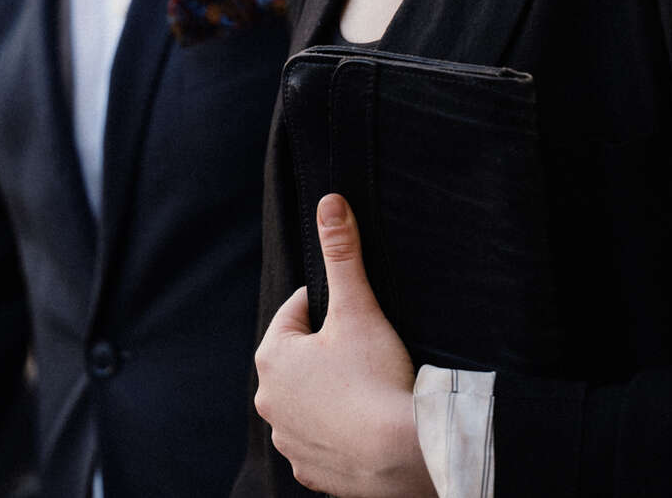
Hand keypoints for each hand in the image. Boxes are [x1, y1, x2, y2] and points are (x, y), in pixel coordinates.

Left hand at [254, 194, 436, 497]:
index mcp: (272, 357)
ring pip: (308, 402)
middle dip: (327, 351)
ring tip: (366, 389)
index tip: (356, 312)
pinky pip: (320, 442)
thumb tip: (329, 202)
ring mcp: (288, 439)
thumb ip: (341, 253)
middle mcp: (269, 401)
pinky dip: (338, 433)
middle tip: (366, 351)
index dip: (329, 306)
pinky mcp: (310, 469)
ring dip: (329, 394)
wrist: (402, 453)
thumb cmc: (376, 378)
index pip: (297, 313)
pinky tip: (363, 426)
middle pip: (300, 360)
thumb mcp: (358, 307)